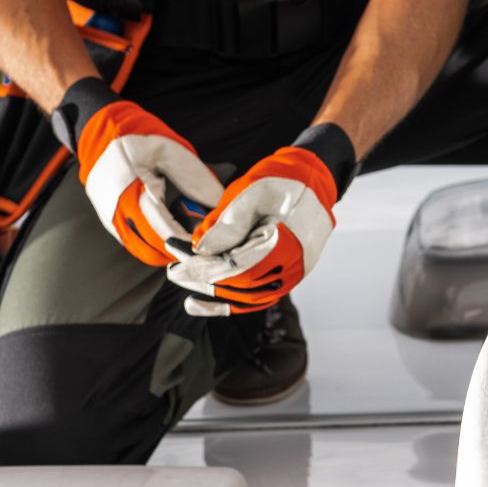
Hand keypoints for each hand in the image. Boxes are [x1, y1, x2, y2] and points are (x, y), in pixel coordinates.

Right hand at [52, 77, 222, 265]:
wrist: (101, 134)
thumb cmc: (139, 140)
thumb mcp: (170, 151)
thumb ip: (194, 177)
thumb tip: (218, 202)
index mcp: (134, 192)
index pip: (166, 232)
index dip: (188, 244)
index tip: (207, 246)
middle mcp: (119, 211)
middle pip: (156, 248)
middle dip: (181, 252)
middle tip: (202, 247)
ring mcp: (112, 219)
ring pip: (144, 252)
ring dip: (169, 253)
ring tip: (189, 245)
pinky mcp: (109, 222)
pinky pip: (134, 246)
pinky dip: (154, 249)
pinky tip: (171, 241)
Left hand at [167, 124, 355, 315]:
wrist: (312, 181)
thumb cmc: (280, 181)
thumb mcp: (251, 193)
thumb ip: (227, 223)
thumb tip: (200, 249)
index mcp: (286, 243)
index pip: (237, 266)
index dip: (204, 269)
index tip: (178, 267)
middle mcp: (294, 265)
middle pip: (242, 284)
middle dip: (206, 281)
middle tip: (175, 275)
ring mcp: (294, 275)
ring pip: (250, 297)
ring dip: (218, 297)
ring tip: (189, 300)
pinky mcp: (288, 277)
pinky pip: (260, 297)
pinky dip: (235, 303)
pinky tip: (211, 305)